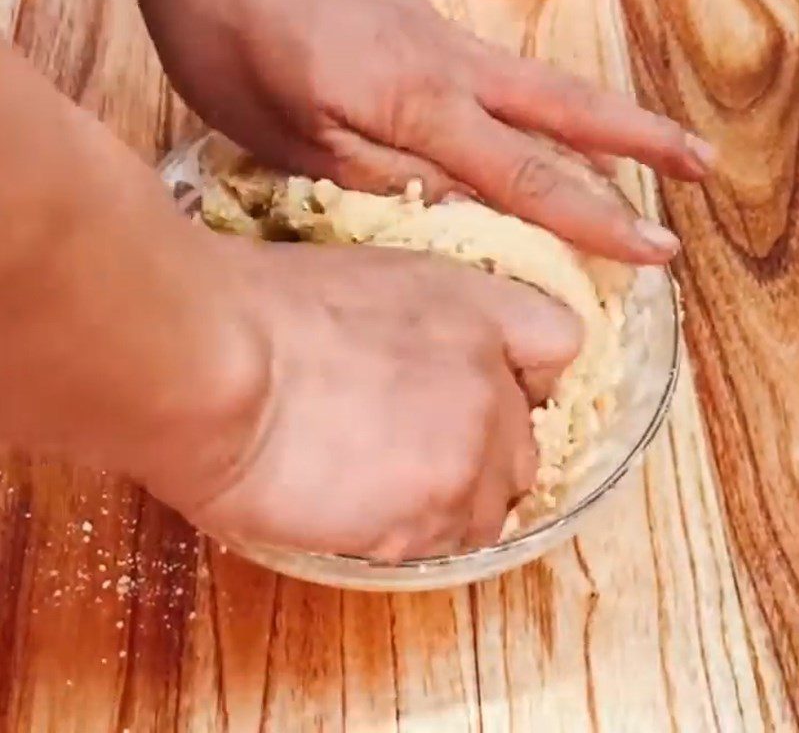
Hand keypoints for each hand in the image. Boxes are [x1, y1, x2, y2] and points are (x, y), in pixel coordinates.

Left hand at [117, 0, 712, 264]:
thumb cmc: (236, 43)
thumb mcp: (294, 138)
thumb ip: (379, 177)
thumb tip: (455, 212)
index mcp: (419, 106)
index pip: (528, 177)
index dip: (595, 220)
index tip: (653, 250)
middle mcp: (449, 70)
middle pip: (566, 112)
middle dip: (639, 145)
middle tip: (699, 169)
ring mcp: (441, 44)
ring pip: (544, 89)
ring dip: (608, 122)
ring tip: (655, 147)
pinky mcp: (422, 33)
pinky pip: (504, 78)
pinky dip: (550, 108)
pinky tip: (557, 125)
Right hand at [146, 238, 580, 560]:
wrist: (210, 362)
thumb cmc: (256, 311)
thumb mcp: (360, 283)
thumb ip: (420, 325)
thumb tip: (419, 364)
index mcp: (476, 307)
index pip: (558, 342)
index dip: (527, 376)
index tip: (490, 396)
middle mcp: (490, 379)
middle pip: (526, 445)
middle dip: (481, 457)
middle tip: (414, 458)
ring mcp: (470, 450)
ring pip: (491, 505)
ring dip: (444, 506)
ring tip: (371, 490)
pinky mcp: (433, 514)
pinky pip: (441, 545)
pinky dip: (403, 537)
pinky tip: (348, 510)